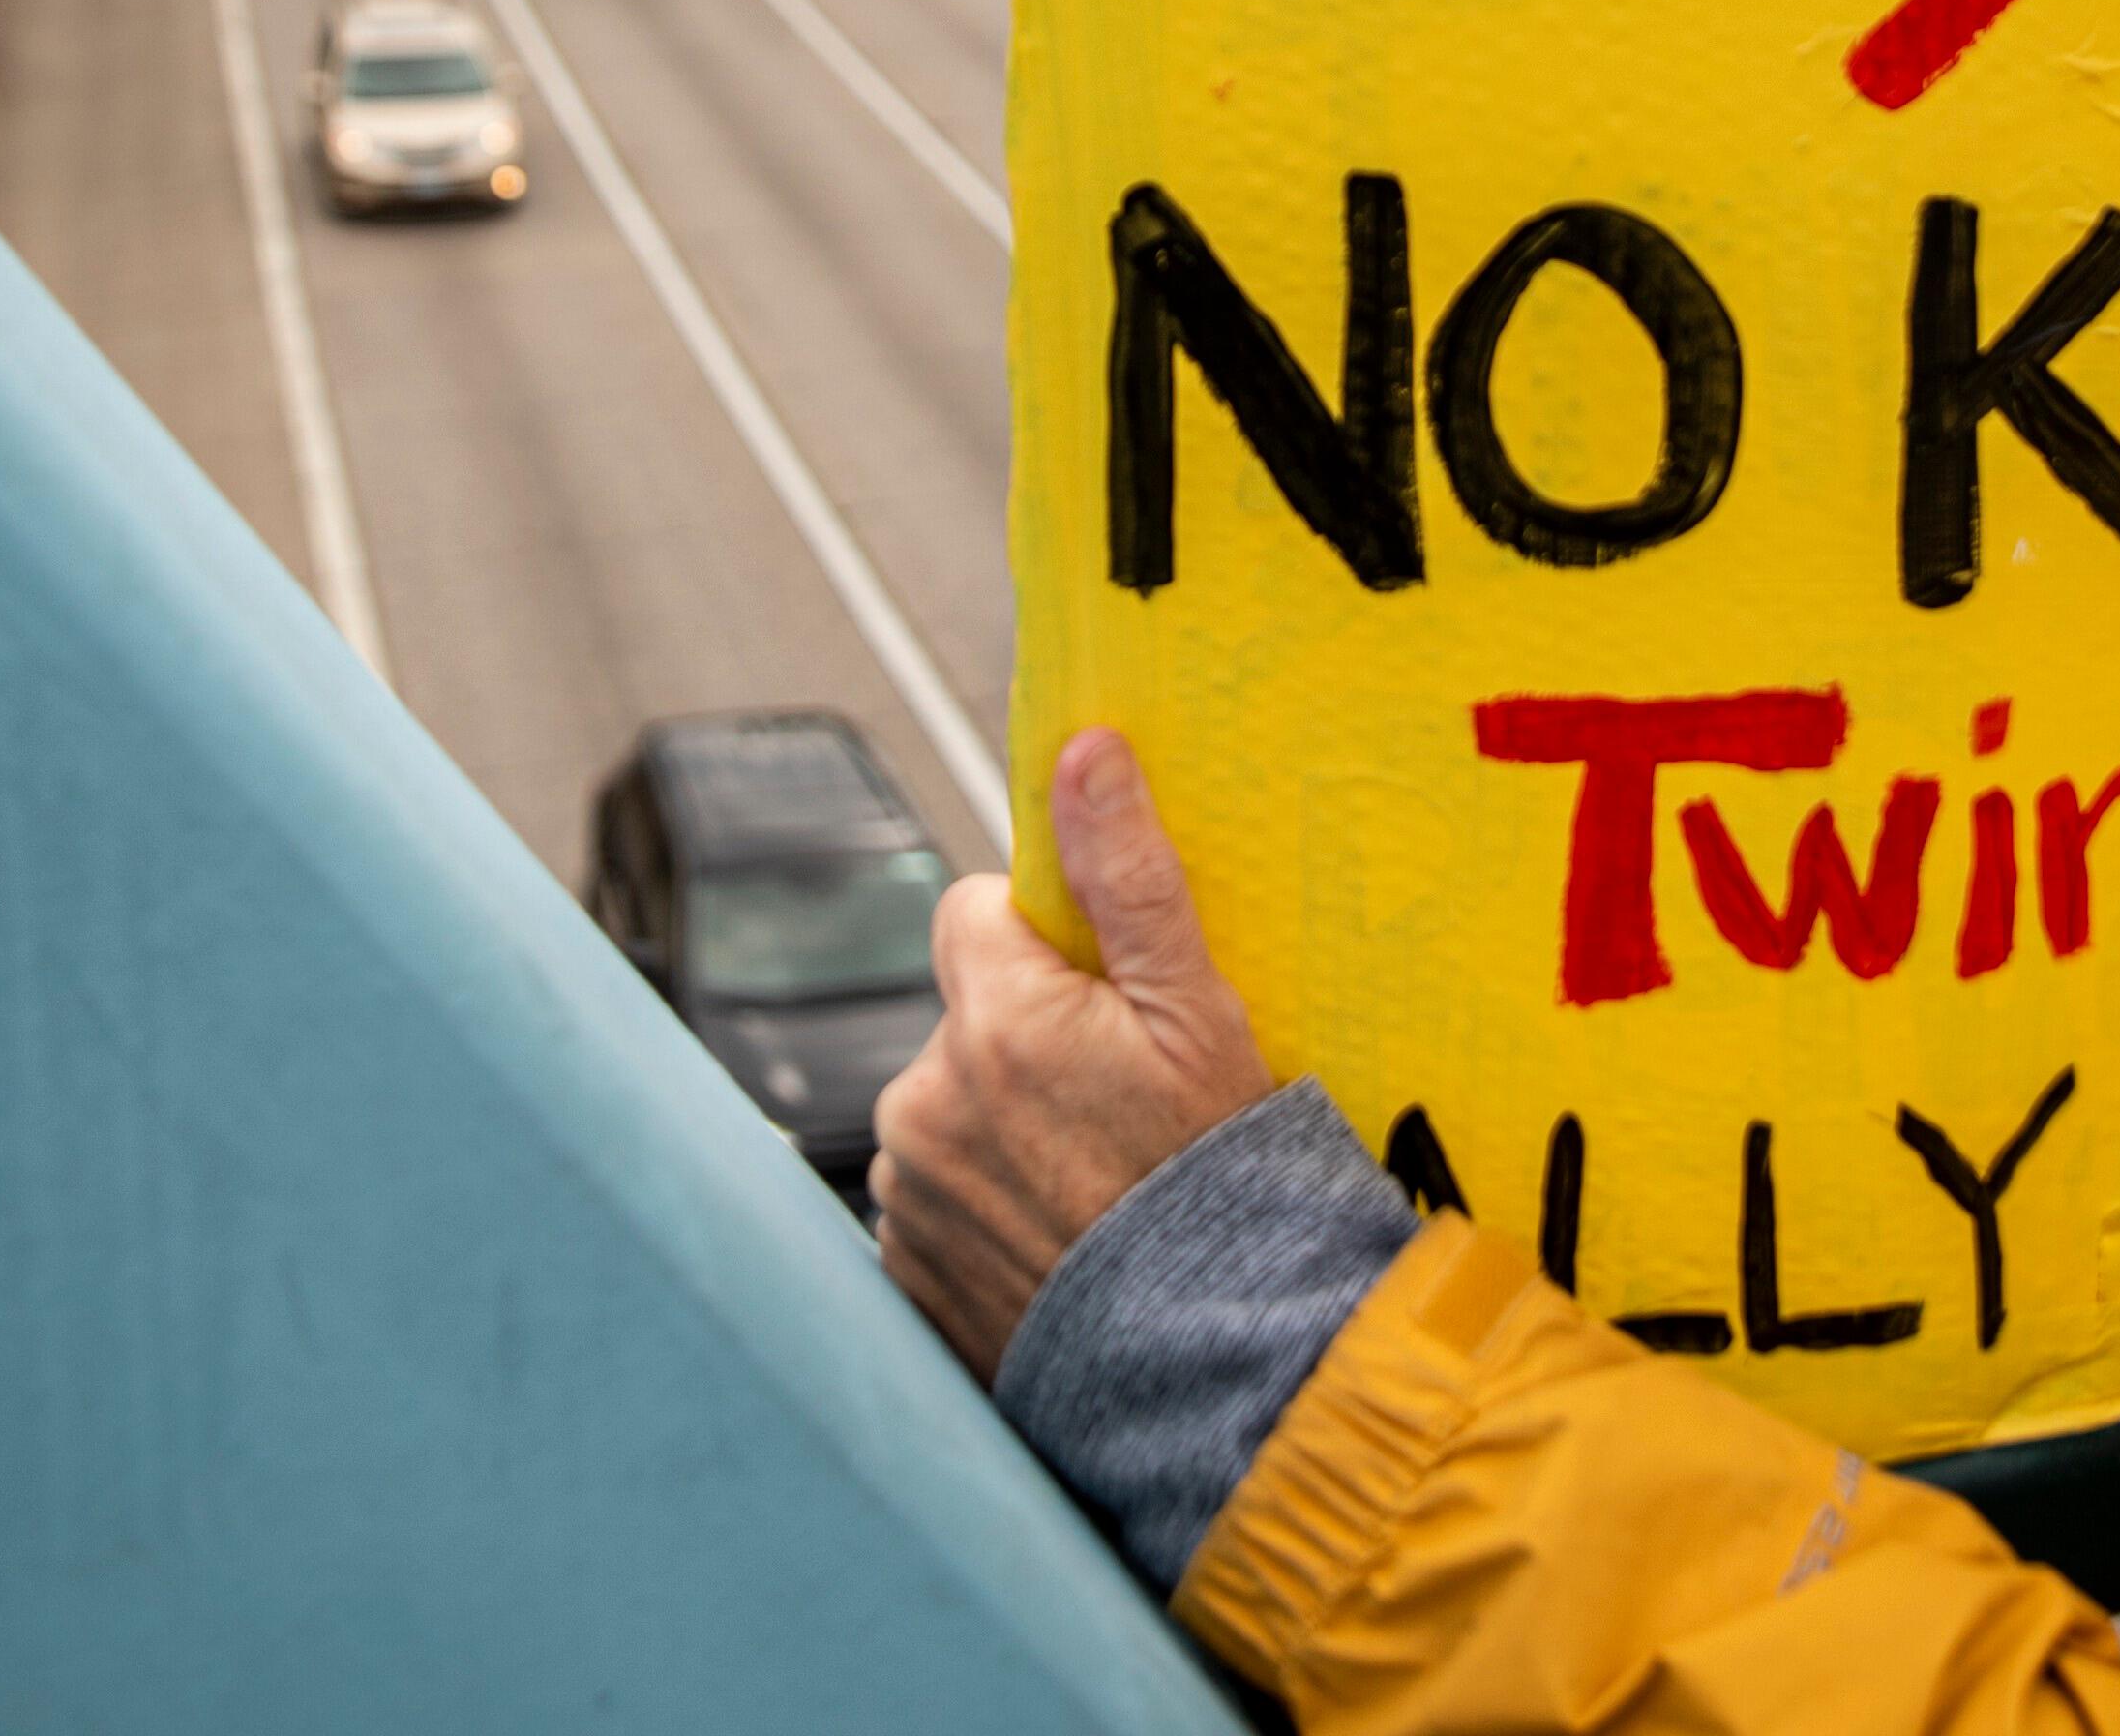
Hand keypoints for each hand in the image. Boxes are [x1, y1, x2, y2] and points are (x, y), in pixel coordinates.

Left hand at [874, 728, 1275, 1379]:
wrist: (1211, 1367)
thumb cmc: (1217, 1181)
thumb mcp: (1199, 1011)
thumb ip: (1128, 874)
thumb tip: (1082, 752)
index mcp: (993, 1020)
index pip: (970, 913)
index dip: (1039, 941)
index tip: (1100, 997)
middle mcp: (924, 1102)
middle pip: (962, 1018)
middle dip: (1023, 1040)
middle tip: (1114, 1104)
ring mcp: (907, 1194)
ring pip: (946, 1108)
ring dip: (1000, 1126)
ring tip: (1093, 1182)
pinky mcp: (902, 1274)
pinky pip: (933, 1199)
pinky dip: (984, 1208)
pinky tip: (1057, 1239)